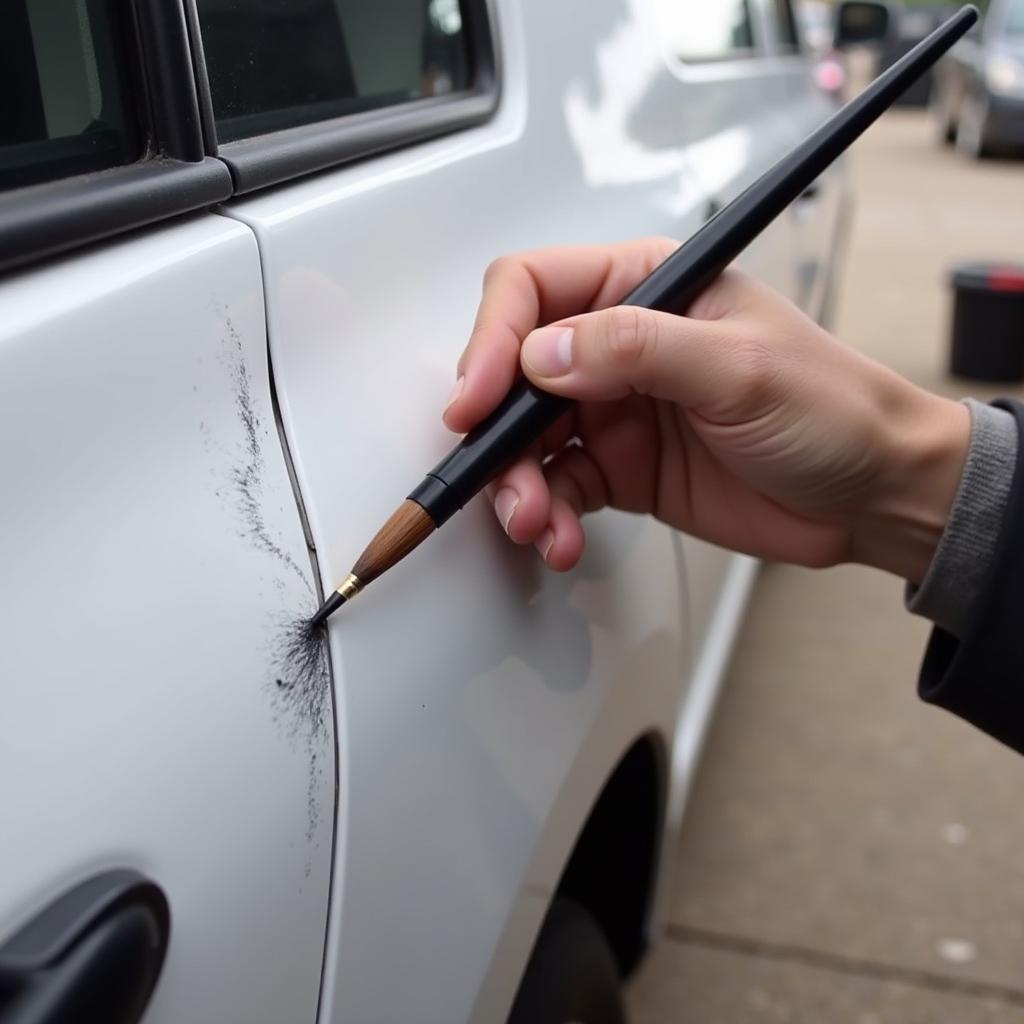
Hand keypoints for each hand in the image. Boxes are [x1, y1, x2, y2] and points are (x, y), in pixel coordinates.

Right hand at [444, 238, 969, 584]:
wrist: (871, 495)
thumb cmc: (835, 409)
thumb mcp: (741, 367)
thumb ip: (637, 351)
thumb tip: (542, 353)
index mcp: (649, 288)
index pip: (536, 289)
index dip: (494, 339)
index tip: (478, 397)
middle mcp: (621, 345)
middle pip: (516, 373)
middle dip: (497, 430)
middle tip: (500, 477)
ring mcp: (617, 409)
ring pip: (527, 438)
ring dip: (518, 484)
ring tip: (538, 521)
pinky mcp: (620, 466)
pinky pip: (558, 487)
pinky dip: (549, 515)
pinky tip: (562, 536)